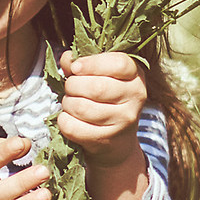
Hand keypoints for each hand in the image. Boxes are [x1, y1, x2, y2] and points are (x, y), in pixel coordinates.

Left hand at [57, 50, 147, 174]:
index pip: (118, 64)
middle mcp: (135, 97)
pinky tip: (68, 118)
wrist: (117, 140)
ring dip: (67, 103)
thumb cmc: (106, 99)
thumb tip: (67, 59)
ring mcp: (123, 120)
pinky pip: (74, 128)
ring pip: (82, 107)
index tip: (75, 67)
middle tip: (70, 87)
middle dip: (73, 85)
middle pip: (97, 87)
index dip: (92, 63)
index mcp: (135, 76)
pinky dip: (64, 121)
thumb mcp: (101, 76)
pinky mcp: (107, 139)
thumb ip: (83, 63)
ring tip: (70, 103)